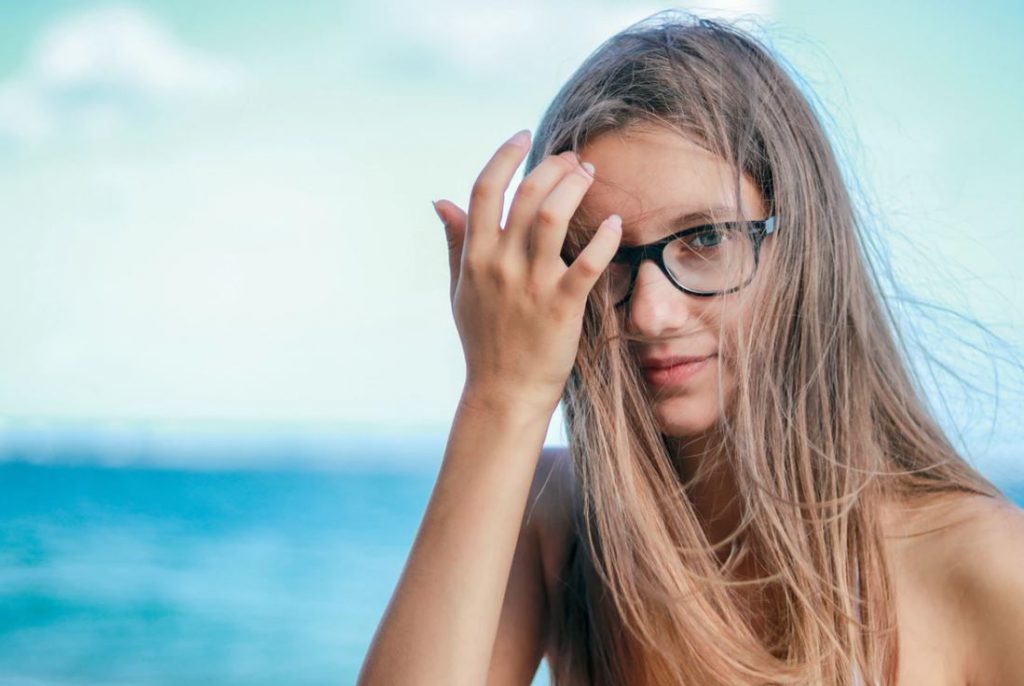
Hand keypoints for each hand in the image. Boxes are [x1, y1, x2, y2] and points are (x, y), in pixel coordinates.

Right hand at [433, 129, 622, 411]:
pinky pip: (587, 263)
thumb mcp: (459, 290)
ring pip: (551, 218)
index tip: (522, 136)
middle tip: (572, 158)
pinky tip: (614, 224)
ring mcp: (531, 285)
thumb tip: (440, 200)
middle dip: (551, 167)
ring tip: (589, 174)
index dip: (504, 156)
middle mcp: (500, 265)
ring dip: (573, 188)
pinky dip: (603, 239)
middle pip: (524, 195)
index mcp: (474, 258)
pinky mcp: (561, 306)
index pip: (484, 191)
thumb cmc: (483, 341)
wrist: (503, 393)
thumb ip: (454, 243)